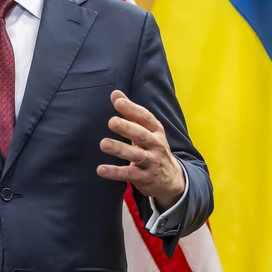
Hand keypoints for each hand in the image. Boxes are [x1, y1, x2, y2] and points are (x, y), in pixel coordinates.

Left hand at [96, 90, 183, 208]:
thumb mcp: (146, 130)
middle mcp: (156, 145)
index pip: (145, 118)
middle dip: (127, 128)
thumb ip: (130, 112)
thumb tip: (115, 93)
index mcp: (156, 131)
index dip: (132, 109)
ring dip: (120, 149)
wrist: (171, 178)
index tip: (118, 102)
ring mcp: (152, 162)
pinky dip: (115, 172)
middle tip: (112, 122)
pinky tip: (101, 169)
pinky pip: (129, 174)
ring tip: (103, 144)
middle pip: (142, 135)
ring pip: (136, 155)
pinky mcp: (145, 178)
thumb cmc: (153, 148)